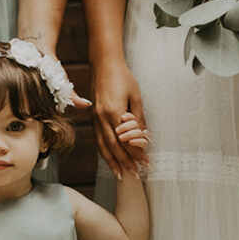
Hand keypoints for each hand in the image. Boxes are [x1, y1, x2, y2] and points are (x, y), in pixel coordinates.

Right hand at [92, 57, 145, 179]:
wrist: (104, 64)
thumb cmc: (122, 77)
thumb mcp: (136, 96)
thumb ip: (139, 118)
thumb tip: (143, 136)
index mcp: (113, 112)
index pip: (126, 140)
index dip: (136, 154)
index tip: (145, 164)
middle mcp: (101, 118)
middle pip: (113, 147)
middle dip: (124, 163)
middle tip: (134, 175)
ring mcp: (95, 118)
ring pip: (102, 146)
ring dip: (112, 162)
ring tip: (120, 174)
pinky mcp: (93, 117)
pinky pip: (98, 139)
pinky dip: (104, 152)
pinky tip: (110, 159)